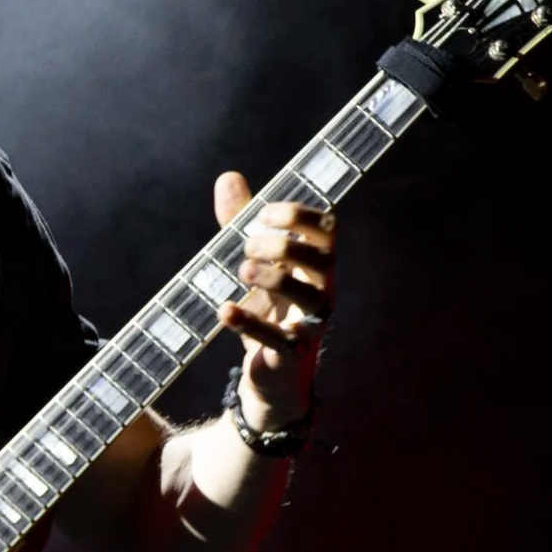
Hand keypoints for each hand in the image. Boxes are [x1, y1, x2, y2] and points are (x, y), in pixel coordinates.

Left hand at [212, 170, 335, 429]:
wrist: (270, 374)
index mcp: (315, 264)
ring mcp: (311, 324)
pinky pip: (279, 339)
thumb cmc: (268, 308)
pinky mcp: (292, 354)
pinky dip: (248, 323)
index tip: (261, 215)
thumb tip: (228, 177)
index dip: (298, 215)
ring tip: (241, 272)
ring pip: (312, 297)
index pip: (326, 229)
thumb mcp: (252, 262)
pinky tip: (224, 311)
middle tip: (246, 249)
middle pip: (322, 260)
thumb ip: (241, 223)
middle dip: (283, 246)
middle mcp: (321, 291)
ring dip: (274, 278)